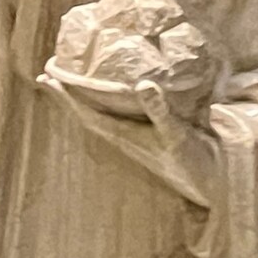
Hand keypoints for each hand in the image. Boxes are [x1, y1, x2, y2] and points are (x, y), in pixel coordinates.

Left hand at [40, 75, 220, 208]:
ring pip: (102, 115)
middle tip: (45, 75)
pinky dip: (111, 103)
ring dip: (84, 99)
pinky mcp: (150, 136)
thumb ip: (161, 112)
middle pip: (86, 113)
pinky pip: (122, 116)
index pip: (85, 113)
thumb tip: (145, 85)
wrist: (212, 182)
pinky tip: (112, 96)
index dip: (64, 97)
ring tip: (66, 83)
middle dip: (66, 96)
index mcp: (124, 136)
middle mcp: (124, 136)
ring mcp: (136, 137)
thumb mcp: (177, 134)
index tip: (45, 78)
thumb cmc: (191, 161)